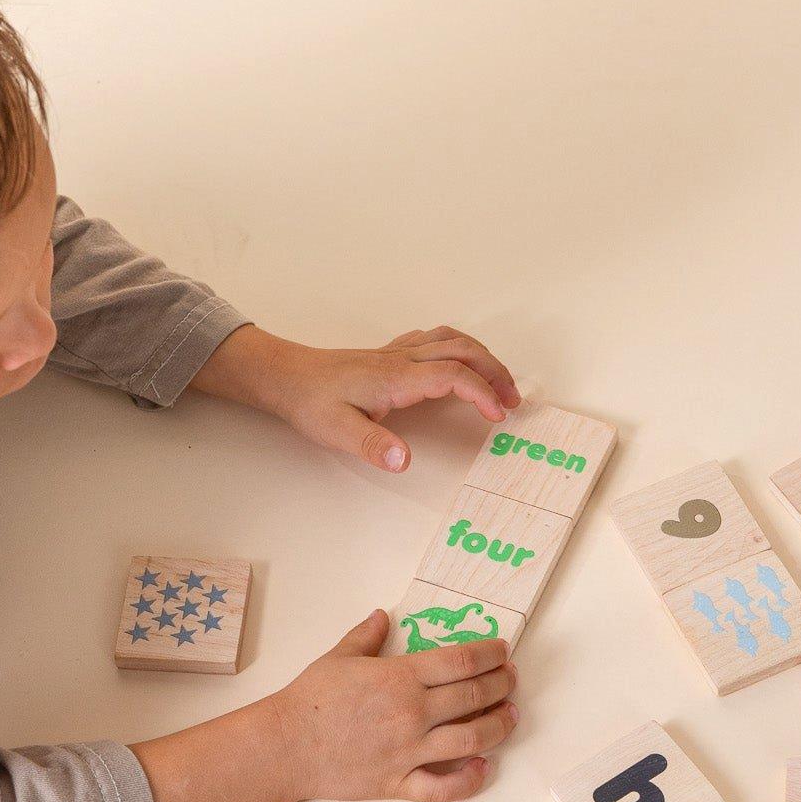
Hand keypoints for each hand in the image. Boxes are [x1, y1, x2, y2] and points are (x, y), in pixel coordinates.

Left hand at [192, 324, 521, 472]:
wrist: (287, 376)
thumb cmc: (311, 403)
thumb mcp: (338, 432)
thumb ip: (373, 446)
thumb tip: (404, 461)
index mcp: (396, 377)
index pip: (453, 376)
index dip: (481, 394)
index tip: (498, 416)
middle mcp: (402, 359)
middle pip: (463, 351)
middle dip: (495, 373)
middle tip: (513, 402)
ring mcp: (398, 353)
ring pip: (452, 340)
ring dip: (482, 358)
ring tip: (499, 384)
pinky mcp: (391, 354)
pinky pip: (435, 340)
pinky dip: (460, 349)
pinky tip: (460, 364)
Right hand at [269, 611, 517, 801]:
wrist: (285, 745)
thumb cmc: (310, 700)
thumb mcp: (338, 656)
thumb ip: (367, 635)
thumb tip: (382, 615)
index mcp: (400, 677)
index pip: (462, 661)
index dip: (490, 654)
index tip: (501, 651)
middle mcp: (412, 713)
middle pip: (475, 696)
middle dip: (502, 685)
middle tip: (511, 679)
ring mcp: (409, 751)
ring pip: (472, 740)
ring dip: (500, 726)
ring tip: (510, 716)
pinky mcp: (398, 782)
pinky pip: (444, 787)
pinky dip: (470, 780)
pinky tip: (484, 767)